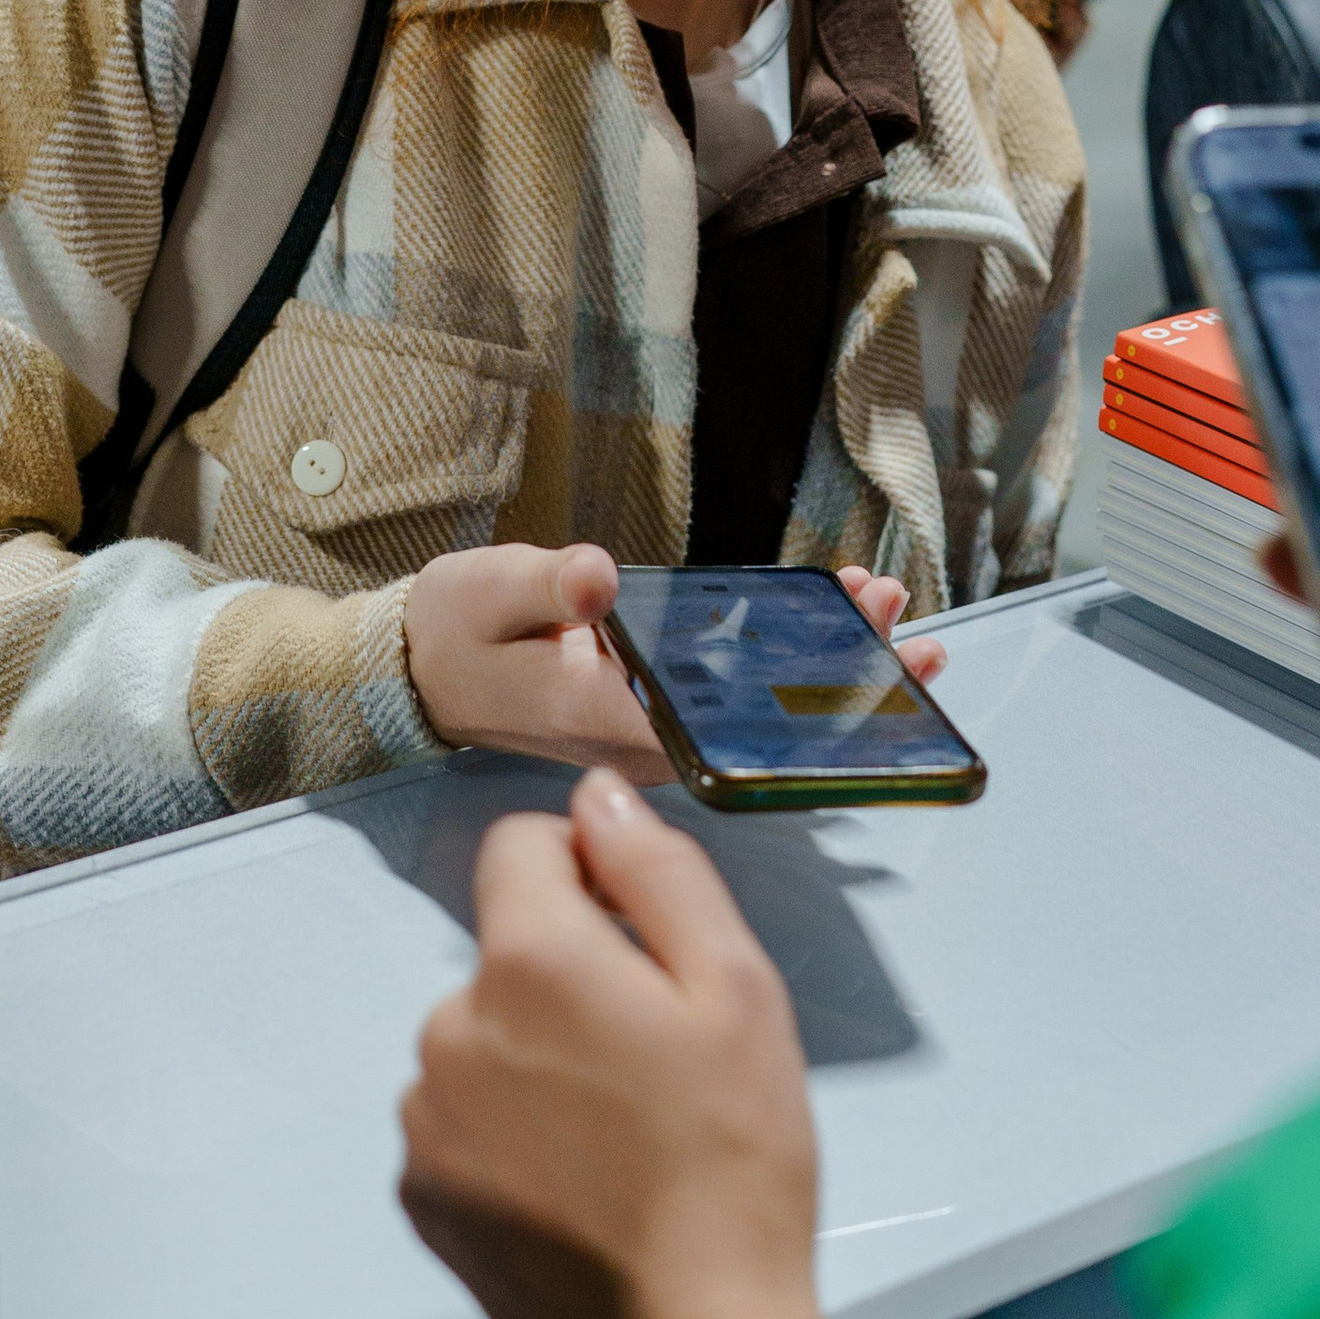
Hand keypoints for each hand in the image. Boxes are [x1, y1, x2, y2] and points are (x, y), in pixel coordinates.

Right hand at [400, 549, 944, 781]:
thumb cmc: (456, 629)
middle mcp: (637, 739)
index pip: (723, 718)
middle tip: (899, 621)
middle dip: (835, 674)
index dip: (799, 692)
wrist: (420, 669)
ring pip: (753, 712)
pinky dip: (781, 660)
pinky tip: (825, 620)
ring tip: (882, 609)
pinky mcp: (649, 712)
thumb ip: (547, 585)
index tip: (862, 648)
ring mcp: (647, 732)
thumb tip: (600, 578)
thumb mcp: (489, 591)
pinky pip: (733, 697)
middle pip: (757, 723)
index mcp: (604, 718)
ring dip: (820, 665)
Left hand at [401, 768, 818, 1318]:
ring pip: (485, 1038)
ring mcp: (424, 1118)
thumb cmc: (733, 1158)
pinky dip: (512, 1132)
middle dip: (571, 977)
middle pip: (507, 950)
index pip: (520, 845)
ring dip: (539, 1058)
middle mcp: (447, 1024)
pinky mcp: (422, 1194)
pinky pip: (465, 1117)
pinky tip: (581, 1186)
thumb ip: (658, 872)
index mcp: (526, 959)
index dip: (589, 870)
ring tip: (623, 1134)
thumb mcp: (736, 988)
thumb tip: (596, 796)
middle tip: (658, 1061)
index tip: (647, 941)